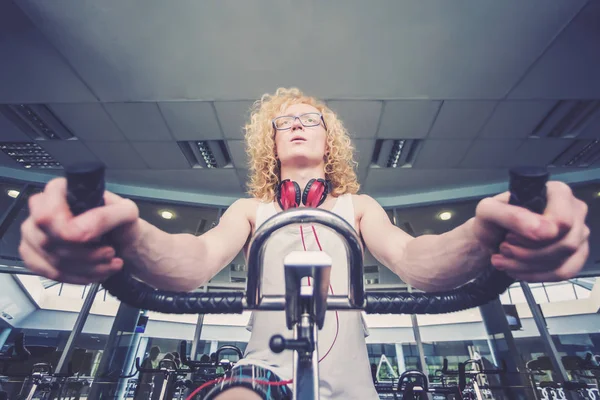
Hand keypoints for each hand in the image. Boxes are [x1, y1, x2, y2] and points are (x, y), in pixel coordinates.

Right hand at [19, 178, 139, 284]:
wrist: (120, 239)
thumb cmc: (119, 222)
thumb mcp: (126, 211)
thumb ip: (106, 215)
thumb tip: (81, 231)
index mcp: (59, 191)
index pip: (47, 215)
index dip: (69, 232)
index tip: (99, 239)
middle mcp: (39, 210)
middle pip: (50, 242)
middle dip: (87, 255)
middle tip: (110, 252)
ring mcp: (33, 234)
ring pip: (53, 261)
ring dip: (88, 268)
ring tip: (109, 262)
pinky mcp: (34, 256)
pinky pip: (51, 274)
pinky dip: (79, 277)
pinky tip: (97, 272)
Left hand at [473, 181, 589, 281]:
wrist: (490, 238)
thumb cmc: (492, 220)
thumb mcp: (488, 211)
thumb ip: (512, 215)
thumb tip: (546, 230)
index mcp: (557, 192)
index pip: (562, 220)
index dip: (537, 235)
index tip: (510, 237)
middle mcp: (574, 211)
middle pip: (565, 244)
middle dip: (527, 253)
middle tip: (504, 248)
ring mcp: (578, 234)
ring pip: (562, 261)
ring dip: (526, 266)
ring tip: (504, 259)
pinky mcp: (575, 255)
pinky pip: (564, 273)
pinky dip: (535, 276)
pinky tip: (516, 270)